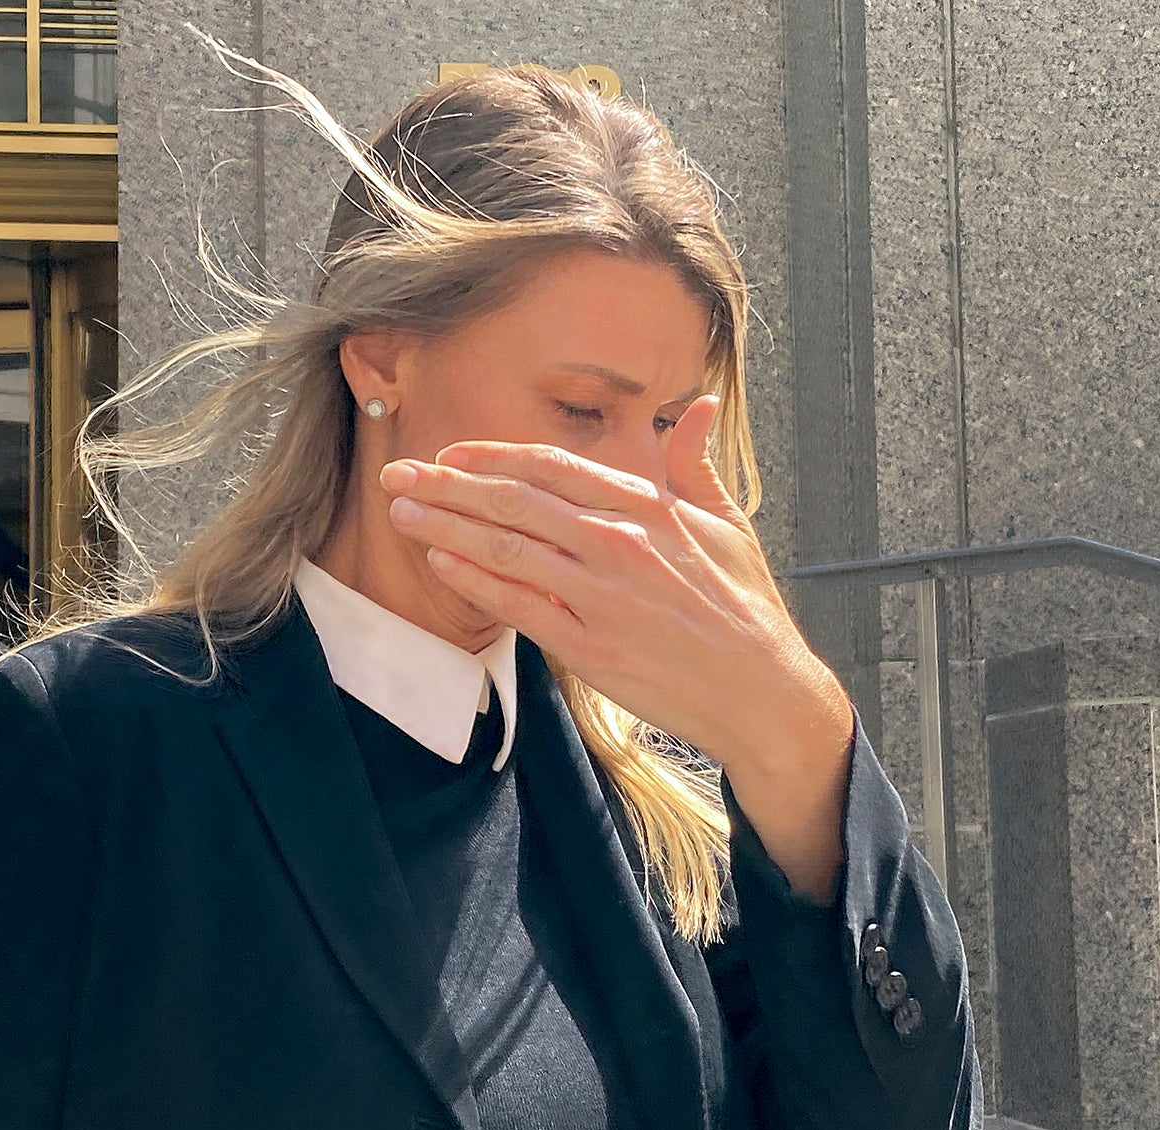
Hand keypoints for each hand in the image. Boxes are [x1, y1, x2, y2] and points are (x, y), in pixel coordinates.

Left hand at [380, 396, 853, 895]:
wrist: (762, 692)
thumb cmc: (743, 607)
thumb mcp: (727, 524)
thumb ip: (693, 463)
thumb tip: (695, 406)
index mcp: (646, 506)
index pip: (551, 466)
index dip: (492, 457)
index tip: (449, 453)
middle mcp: (618, 543)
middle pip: (513, 500)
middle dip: (446, 484)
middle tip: (397, 472)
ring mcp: (600, 595)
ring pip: (505, 548)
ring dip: (444, 527)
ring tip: (401, 512)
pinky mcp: (589, 646)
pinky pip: (517, 605)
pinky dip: (474, 581)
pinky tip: (439, 564)